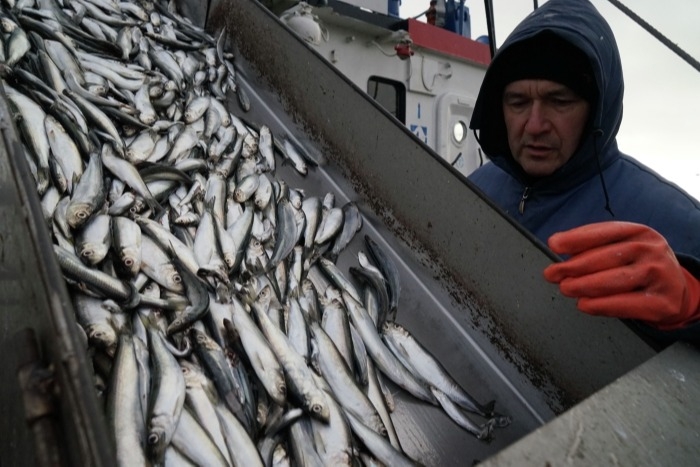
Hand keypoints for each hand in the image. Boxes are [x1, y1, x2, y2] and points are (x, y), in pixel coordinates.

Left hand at [543, 221, 699, 329]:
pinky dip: (600, 305)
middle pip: (606, 257)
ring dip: (583, 285)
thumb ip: (594, 245)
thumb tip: (558, 245)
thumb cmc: (639, 266)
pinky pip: (625, 304)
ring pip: (613, 280)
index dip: (577, 238)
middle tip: (552, 273)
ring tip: (565, 288)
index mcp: (639, 232)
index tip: (554, 244)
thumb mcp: (624, 247)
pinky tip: (584, 304)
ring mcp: (659, 275)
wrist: (676, 290)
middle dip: (574, 266)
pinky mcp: (662, 302)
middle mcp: (651, 250)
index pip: (604, 232)